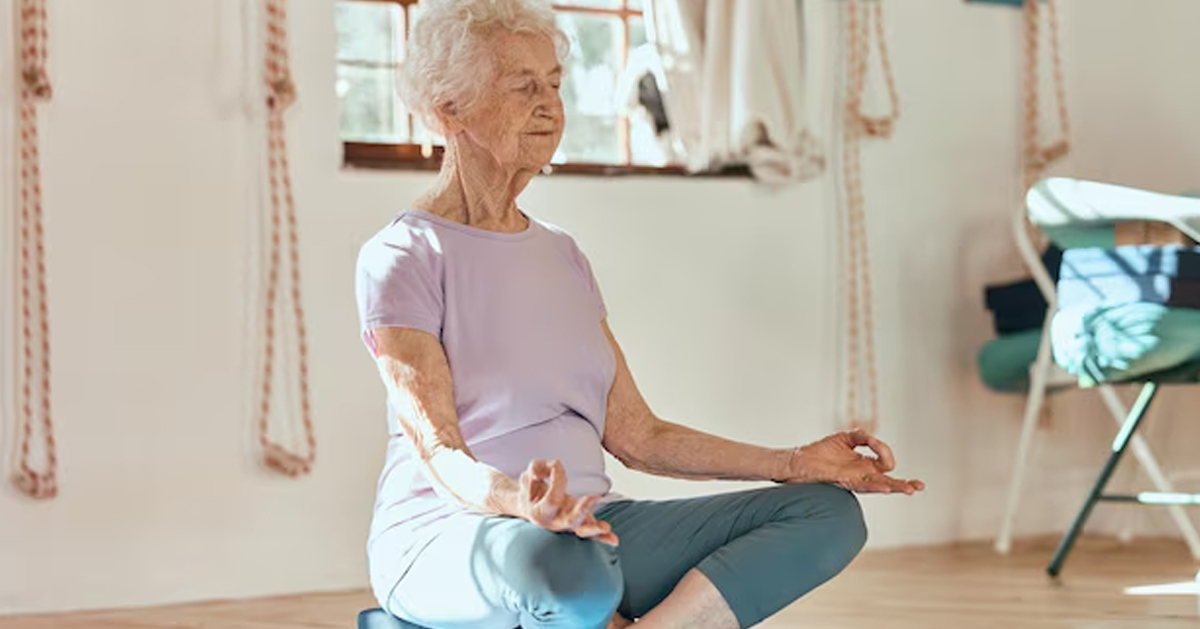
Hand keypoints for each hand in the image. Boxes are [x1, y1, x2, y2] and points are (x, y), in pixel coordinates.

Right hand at [517, 459, 618, 544]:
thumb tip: (552, 466)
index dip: (558, 479)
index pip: (553, 497)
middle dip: (582, 510)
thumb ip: (537, 469)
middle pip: (570, 520)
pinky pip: (590, 531)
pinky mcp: (578, 523)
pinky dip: (602, 537)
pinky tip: (614, 540)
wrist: (529, 505)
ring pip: (581, 529)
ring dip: (594, 528)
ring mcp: (568, 524)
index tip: (557, 463)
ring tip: (606, 527)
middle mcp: (555, 522)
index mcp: (540, 513)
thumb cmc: (532, 490)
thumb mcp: (528, 476)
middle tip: (593, 498)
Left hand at [784, 429, 924, 493]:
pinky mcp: (844, 481)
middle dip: (905, 483)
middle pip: (889, 481)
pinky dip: (876, 486)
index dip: (884, 450)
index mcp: (864, 465)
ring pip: (880, 485)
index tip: (872, 441)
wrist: (798, 461)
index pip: (886, 462)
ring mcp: (855, 480)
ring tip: (911, 489)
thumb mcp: (844, 437)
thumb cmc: (819, 452)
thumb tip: (872, 437)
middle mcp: (862, 475)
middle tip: (919, 486)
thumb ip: (860, 436)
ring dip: (896, 487)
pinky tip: (886, 488)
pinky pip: (863, 485)